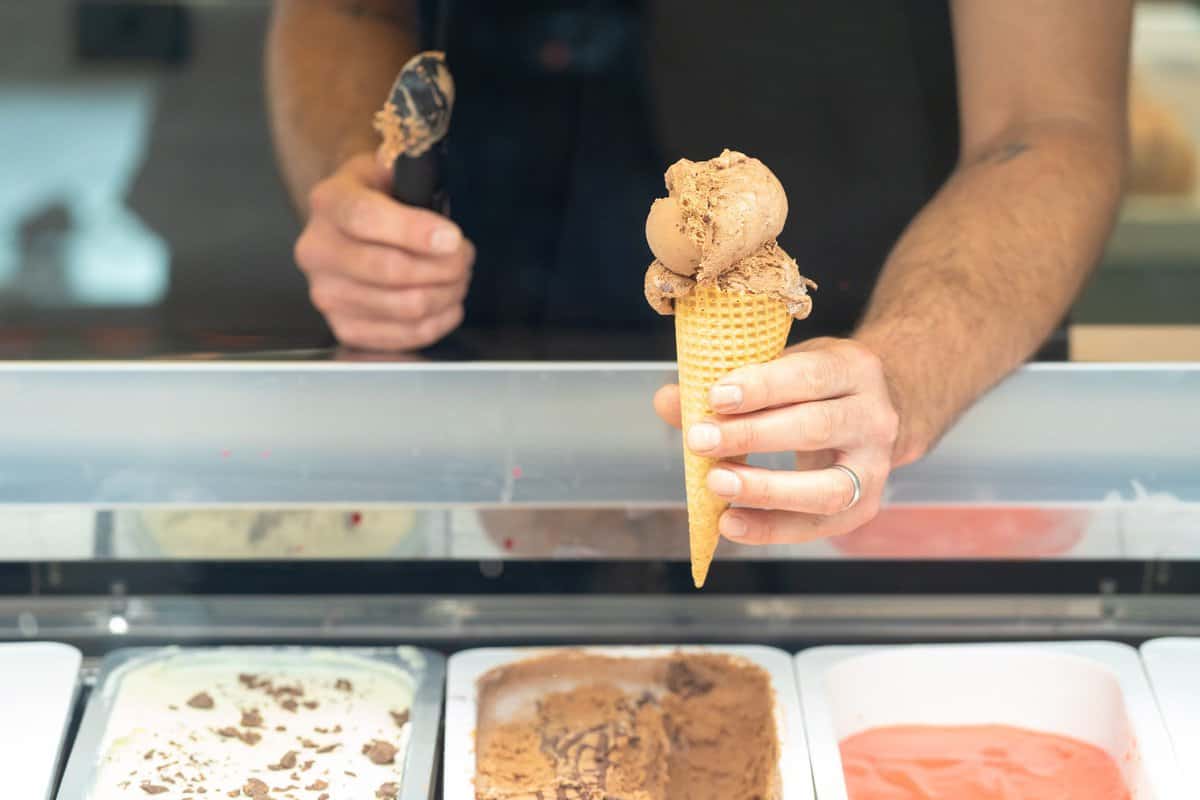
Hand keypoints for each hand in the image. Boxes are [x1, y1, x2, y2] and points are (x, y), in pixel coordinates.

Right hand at [295, 152, 474, 350]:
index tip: (453, 238)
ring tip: (459, 277)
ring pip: (403, 306)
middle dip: (444, 266)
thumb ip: (406, 171)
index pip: (365, 219)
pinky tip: (447, 304)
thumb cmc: (377, 196)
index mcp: (328, 202)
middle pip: (390, 270)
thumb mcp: (387, 168)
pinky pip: (402, 336)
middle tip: (466, 257)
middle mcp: (316, 250)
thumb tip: (420, 182)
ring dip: (446, 294)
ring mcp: (326, 294)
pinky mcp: (344, 327)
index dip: (415, 232)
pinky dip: (437, 323)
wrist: (348, 225)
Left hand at [653, 338, 899, 544]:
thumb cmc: (814, 387)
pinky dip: (771, 528)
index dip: (762, 387)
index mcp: (853, 368)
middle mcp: (874, 416)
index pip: (809, 376)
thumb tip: (668, 402)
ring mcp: (876, 466)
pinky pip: (817, 525)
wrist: (877, 411)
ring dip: (765, 490)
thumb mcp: (780, 367)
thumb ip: (727, 385)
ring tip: (716, 484)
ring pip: (825, 487)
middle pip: (816, 428)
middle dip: (752, 437)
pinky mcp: (865, 505)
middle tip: (700, 441)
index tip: (715, 398)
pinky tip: (730, 524)